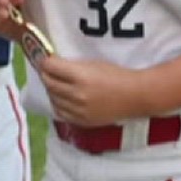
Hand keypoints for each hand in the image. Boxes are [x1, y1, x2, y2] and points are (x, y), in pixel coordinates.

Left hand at [38, 56, 153, 126]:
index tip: (45, 59)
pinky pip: (60, 112)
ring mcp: (79, 110)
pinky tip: (63, 98)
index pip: (50, 67)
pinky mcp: (82, 121)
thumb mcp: (93, 64)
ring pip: (52, 98)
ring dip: (52, 89)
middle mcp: (77, 94)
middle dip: (46, 74)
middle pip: (48, 82)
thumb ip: (71, 66)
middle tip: (49, 70)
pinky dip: (58, 104)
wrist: (135, 96)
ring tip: (57, 84)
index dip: (45, 61)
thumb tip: (51, 64)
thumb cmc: (116, 75)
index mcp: (80, 76)